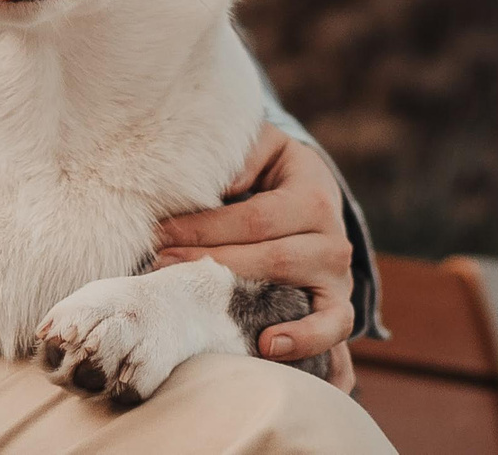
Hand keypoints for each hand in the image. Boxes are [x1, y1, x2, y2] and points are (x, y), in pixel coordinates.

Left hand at [153, 123, 358, 392]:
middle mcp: (333, 240)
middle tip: (162, 268)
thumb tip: (210, 186)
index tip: (159, 235)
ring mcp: (338, 277)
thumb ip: (239, 158)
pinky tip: (268, 348)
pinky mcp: (337, 305)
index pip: (255, 219)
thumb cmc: (272, 170)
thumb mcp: (259, 148)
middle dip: (213, 266)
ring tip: (210, 314)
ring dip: (252, 309)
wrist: (312, 192)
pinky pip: (333, 329)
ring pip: (303, 298)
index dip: (205, 229)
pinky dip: (308, 344)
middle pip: (273, 260)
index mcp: (313, 196)